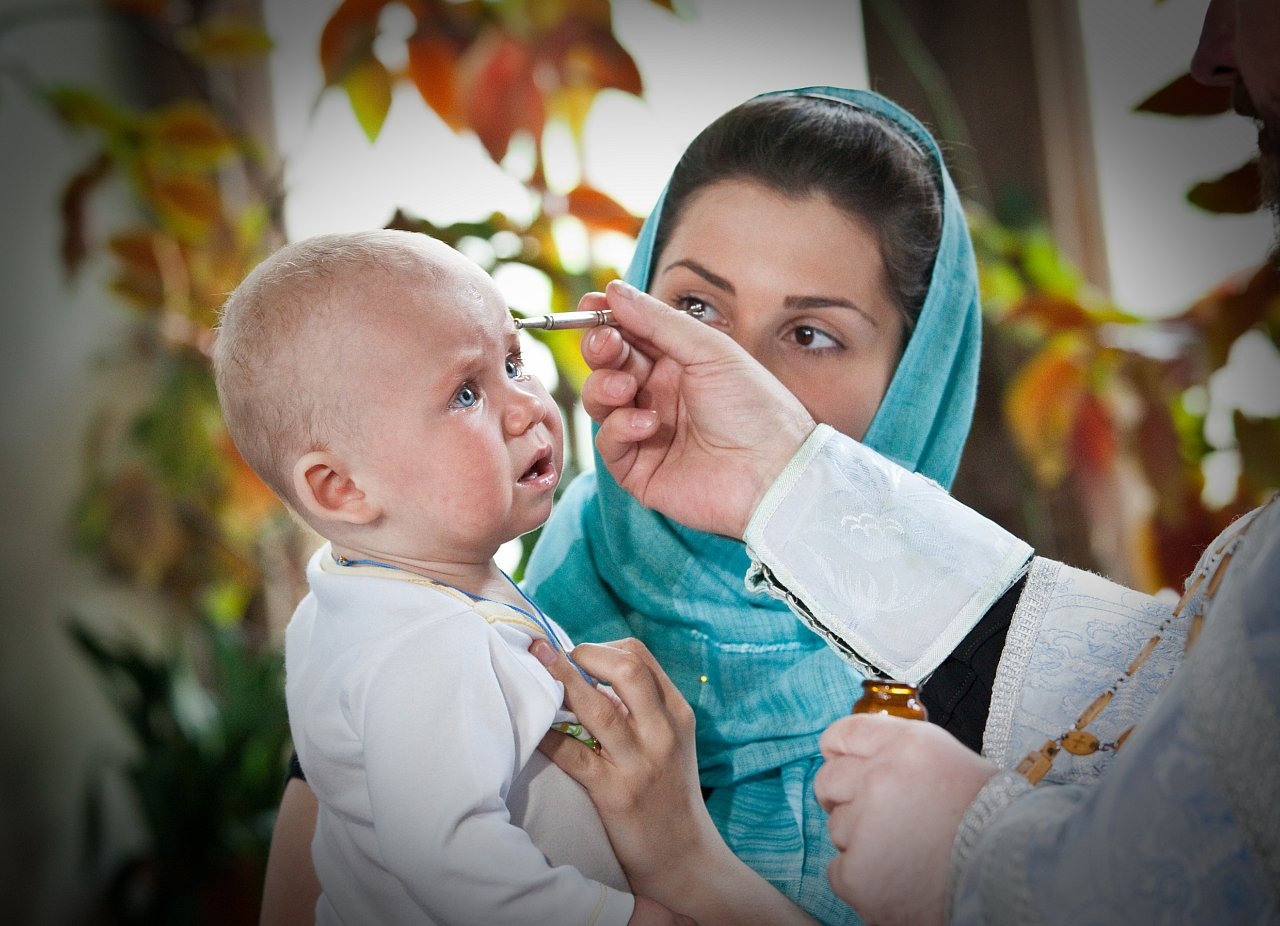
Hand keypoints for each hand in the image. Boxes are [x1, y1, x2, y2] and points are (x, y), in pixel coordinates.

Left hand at [532, 638, 817, 925]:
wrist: (686, 859)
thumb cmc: (668, 796)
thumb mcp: (669, 743)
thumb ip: (641, 708)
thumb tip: (589, 675)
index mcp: (676, 713)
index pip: (639, 655)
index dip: (600, 647)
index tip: (575, 656)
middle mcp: (663, 731)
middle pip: (626, 667)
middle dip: (583, 654)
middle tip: (551, 657)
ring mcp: (641, 762)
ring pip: (597, 706)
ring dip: (560, 678)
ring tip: (534, 659)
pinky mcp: (616, 794)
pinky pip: (574, 755)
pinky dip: (548, 735)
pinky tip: (529, 725)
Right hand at [577, 281, 815, 538]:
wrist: (773, 472)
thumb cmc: (754, 408)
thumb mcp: (709, 350)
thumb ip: (658, 321)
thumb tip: (612, 291)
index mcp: (677, 363)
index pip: (629, 335)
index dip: (606, 319)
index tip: (587, 305)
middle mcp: (658, 394)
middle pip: (609, 364)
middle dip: (600, 350)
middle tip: (606, 344)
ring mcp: (645, 432)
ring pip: (600, 401)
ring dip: (603, 387)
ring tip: (627, 387)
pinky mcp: (638, 470)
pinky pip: (609, 442)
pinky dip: (620, 427)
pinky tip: (648, 424)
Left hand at [813, 715, 997, 925]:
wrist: (1015, 877)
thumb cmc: (993, 823)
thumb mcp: (953, 764)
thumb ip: (905, 757)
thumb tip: (869, 758)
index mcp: (907, 746)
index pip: (846, 732)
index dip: (838, 749)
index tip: (837, 759)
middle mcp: (880, 779)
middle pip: (829, 779)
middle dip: (839, 796)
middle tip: (867, 815)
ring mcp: (866, 827)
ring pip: (838, 828)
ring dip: (861, 841)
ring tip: (906, 852)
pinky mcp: (859, 873)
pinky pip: (839, 870)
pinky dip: (862, 879)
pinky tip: (898, 879)